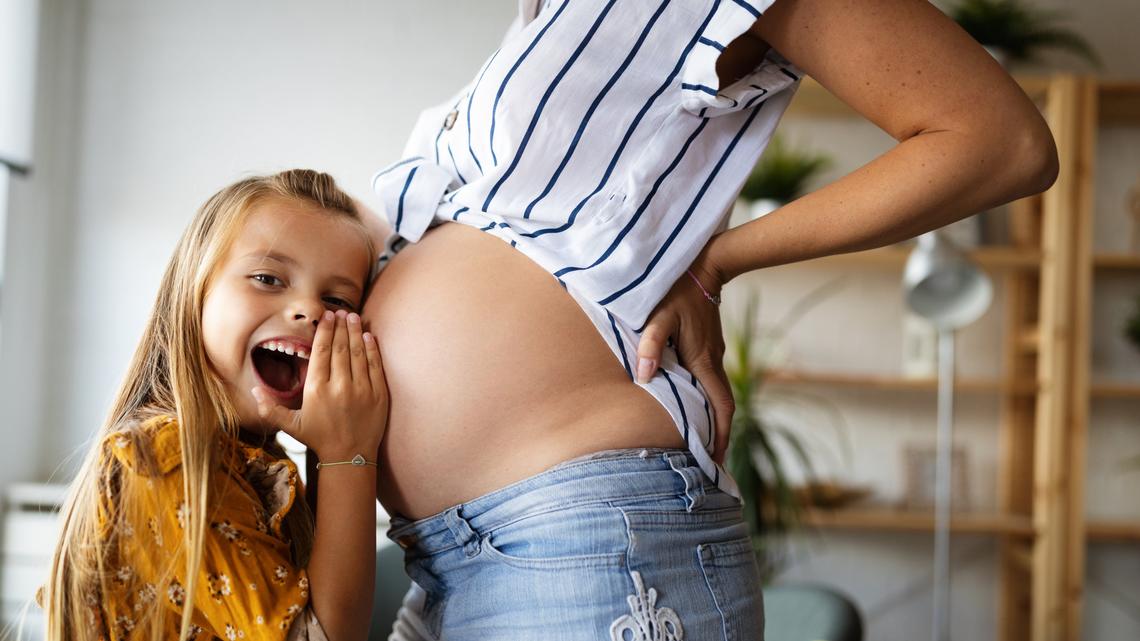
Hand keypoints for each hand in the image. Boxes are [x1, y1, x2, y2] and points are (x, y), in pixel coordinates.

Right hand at [253, 309, 388, 461]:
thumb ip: (271, 408)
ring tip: (352, 317)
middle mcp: (339, 387)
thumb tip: (252, 390)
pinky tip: (368, 335)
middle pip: (340, 348)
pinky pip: (375, 365)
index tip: (327, 317)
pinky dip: (372, 348)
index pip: (322, 352)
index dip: (325, 331)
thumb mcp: (291, 426)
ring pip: (358, 353)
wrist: (350, 457)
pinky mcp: (378, 395)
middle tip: (340, 311)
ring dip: (355, 332)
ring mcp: (361, 390)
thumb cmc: (319, 438)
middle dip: (340, 326)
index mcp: (317, 390)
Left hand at [635, 250, 733, 463]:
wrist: (704, 266)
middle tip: (709, 460)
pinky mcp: (708, 347)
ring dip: (712, 417)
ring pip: (716, 392)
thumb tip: (642, 376)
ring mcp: (713, 354)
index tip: (718, 458)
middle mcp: (713, 361)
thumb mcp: (659, 316)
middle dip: (719, 434)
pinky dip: (706, 398)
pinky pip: (709, 379)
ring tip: (700, 439)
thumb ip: (650, 344)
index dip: (722, 434)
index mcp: (704, 360)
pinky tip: (692, 404)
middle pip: (722, 406)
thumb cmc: (677, 291)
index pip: (721, 406)